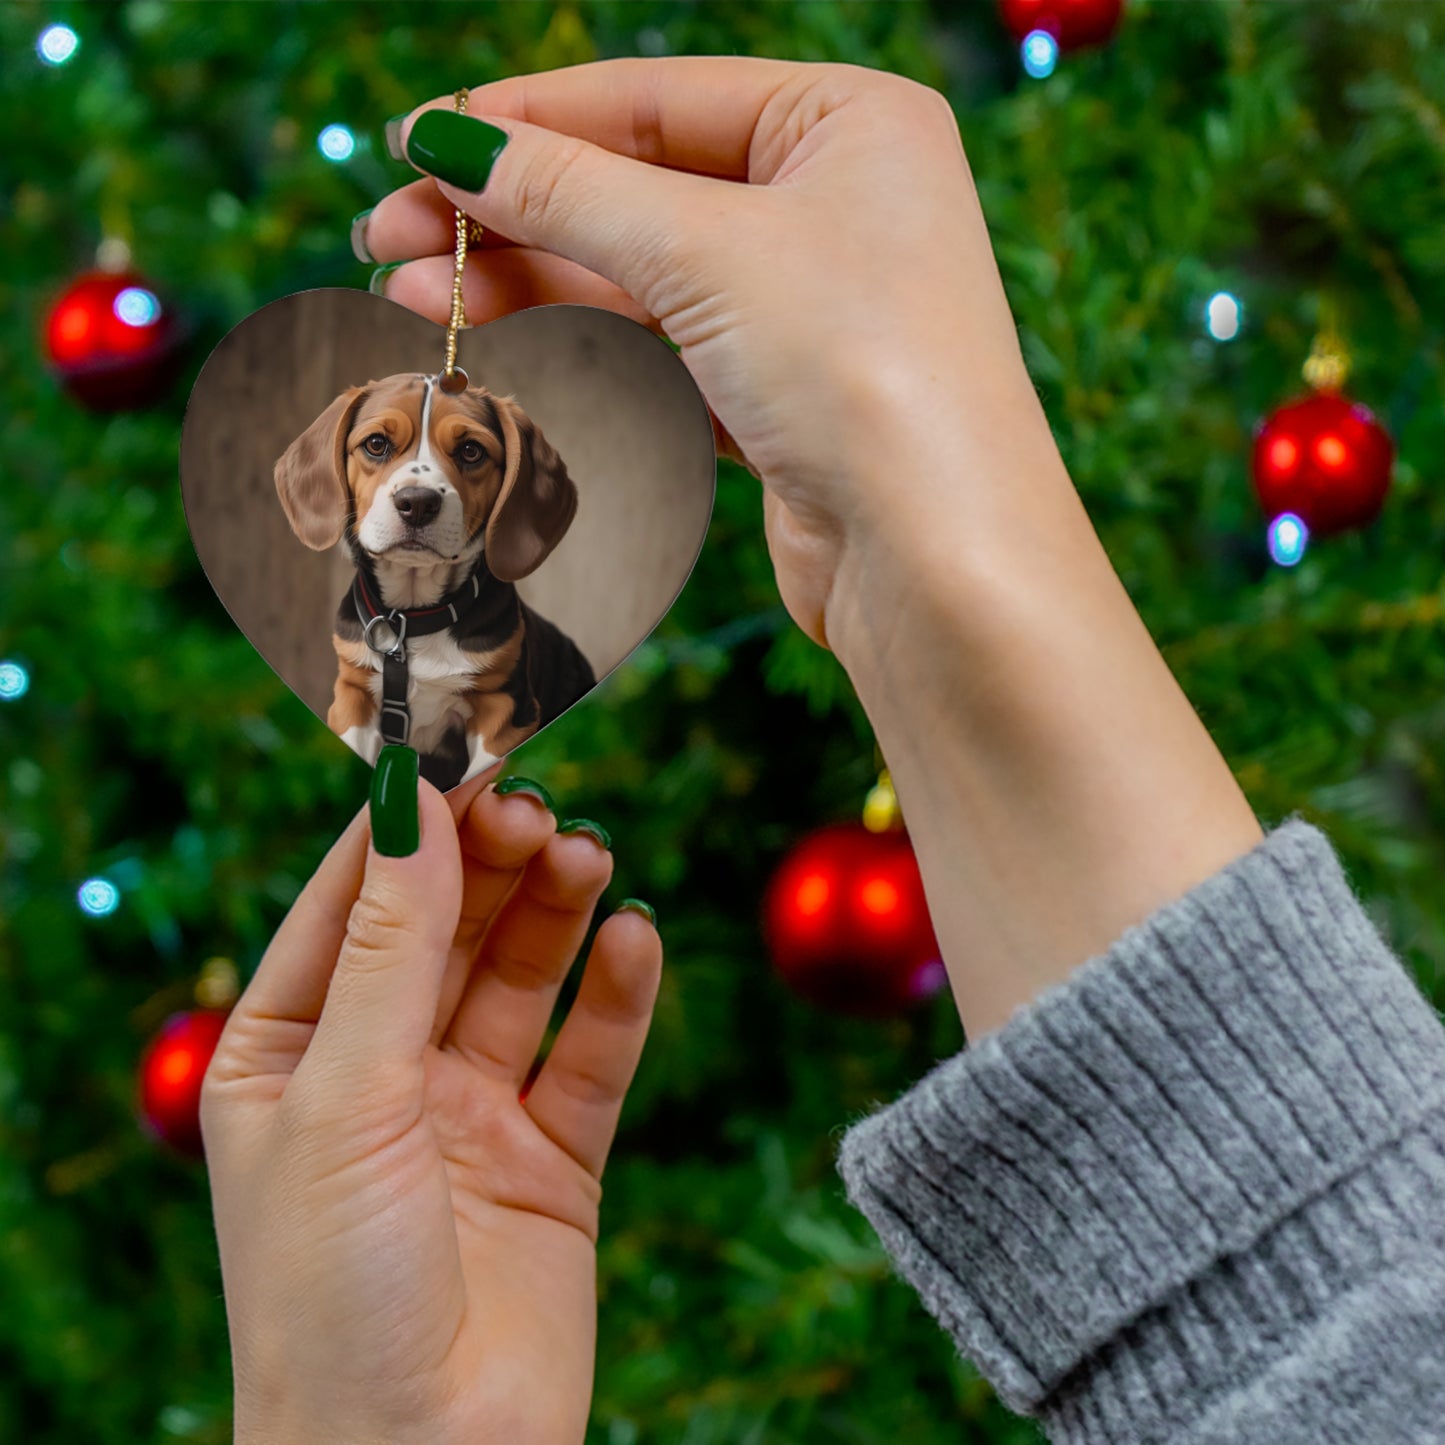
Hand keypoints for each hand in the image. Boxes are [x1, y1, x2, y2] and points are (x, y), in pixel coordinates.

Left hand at [201, 770, 660, 1444]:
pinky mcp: (552, 1160)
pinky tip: (635, 939)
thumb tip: (411, 804)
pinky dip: (617, 995)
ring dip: (556, 912)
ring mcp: (469, 1115)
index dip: (406, 829)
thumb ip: (390, 948)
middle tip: (540, 808)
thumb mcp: (344, 1097)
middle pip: (446, 930)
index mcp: (289, 1055)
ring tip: (590, 858)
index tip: (460, 752)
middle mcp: (380, 1075)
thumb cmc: (330, 1296)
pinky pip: (590, 1056)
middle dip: (491, 863)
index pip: (350, 906)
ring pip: (522, 979)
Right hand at [361, 56, 1054, 654]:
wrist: (934, 559)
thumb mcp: (706, 251)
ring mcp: (807, 301)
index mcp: (848, 122)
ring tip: (411, 292)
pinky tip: (500, 332)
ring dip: (527, 276)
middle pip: (637, 184)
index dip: (526, 118)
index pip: (655, 98)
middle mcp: (834, 201)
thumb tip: (450, 140)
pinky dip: (582, 336)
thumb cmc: (861, 372)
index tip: (416, 140)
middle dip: (509, 209)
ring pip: (640, 269)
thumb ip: (570, 190)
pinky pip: (661, 341)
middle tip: (388, 234)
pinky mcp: (781, 391)